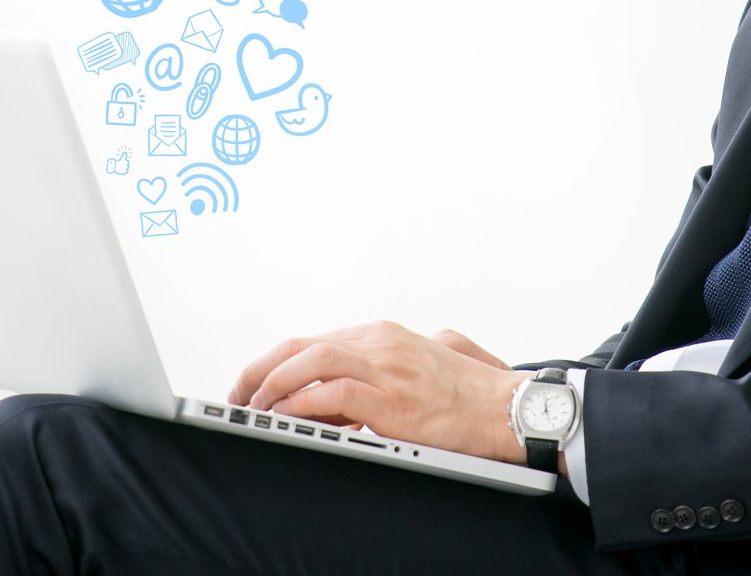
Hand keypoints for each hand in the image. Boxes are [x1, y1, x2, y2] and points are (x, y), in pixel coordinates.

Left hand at [227, 320, 527, 464]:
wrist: (509, 408)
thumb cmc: (473, 392)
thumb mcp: (425, 359)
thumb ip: (392, 361)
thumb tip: (360, 381)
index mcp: (383, 334)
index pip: (315, 341)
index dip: (278, 360)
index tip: (257, 379)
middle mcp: (379, 343)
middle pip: (303, 346)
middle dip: (262, 369)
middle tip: (241, 393)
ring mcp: (385, 369)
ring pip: (311, 362)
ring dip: (274, 385)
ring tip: (257, 406)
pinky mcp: (392, 401)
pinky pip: (334, 394)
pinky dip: (303, 402)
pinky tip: (289, 414)